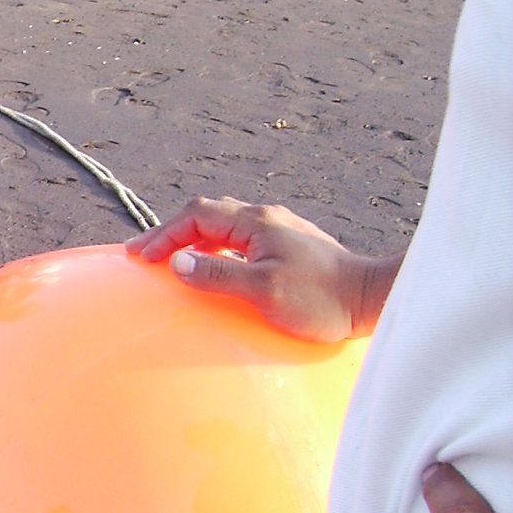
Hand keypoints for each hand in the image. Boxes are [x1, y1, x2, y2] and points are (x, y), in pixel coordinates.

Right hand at [124, 195, 388, 342]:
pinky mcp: (290, 246)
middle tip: (147, 254)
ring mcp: (280, 230)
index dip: (163, 235)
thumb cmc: (321, 299)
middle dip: (172, 231)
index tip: (141, 257)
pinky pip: (240, 238)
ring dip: (193, 238)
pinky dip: (215, 247)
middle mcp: (266, 218)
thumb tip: (177, 263)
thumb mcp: (264, 290)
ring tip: (173, 260)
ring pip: (224, 224)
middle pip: (207, 214)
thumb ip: (218, 274)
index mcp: (255, 222)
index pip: (196, 216)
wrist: (371, 299)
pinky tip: (215, 267)